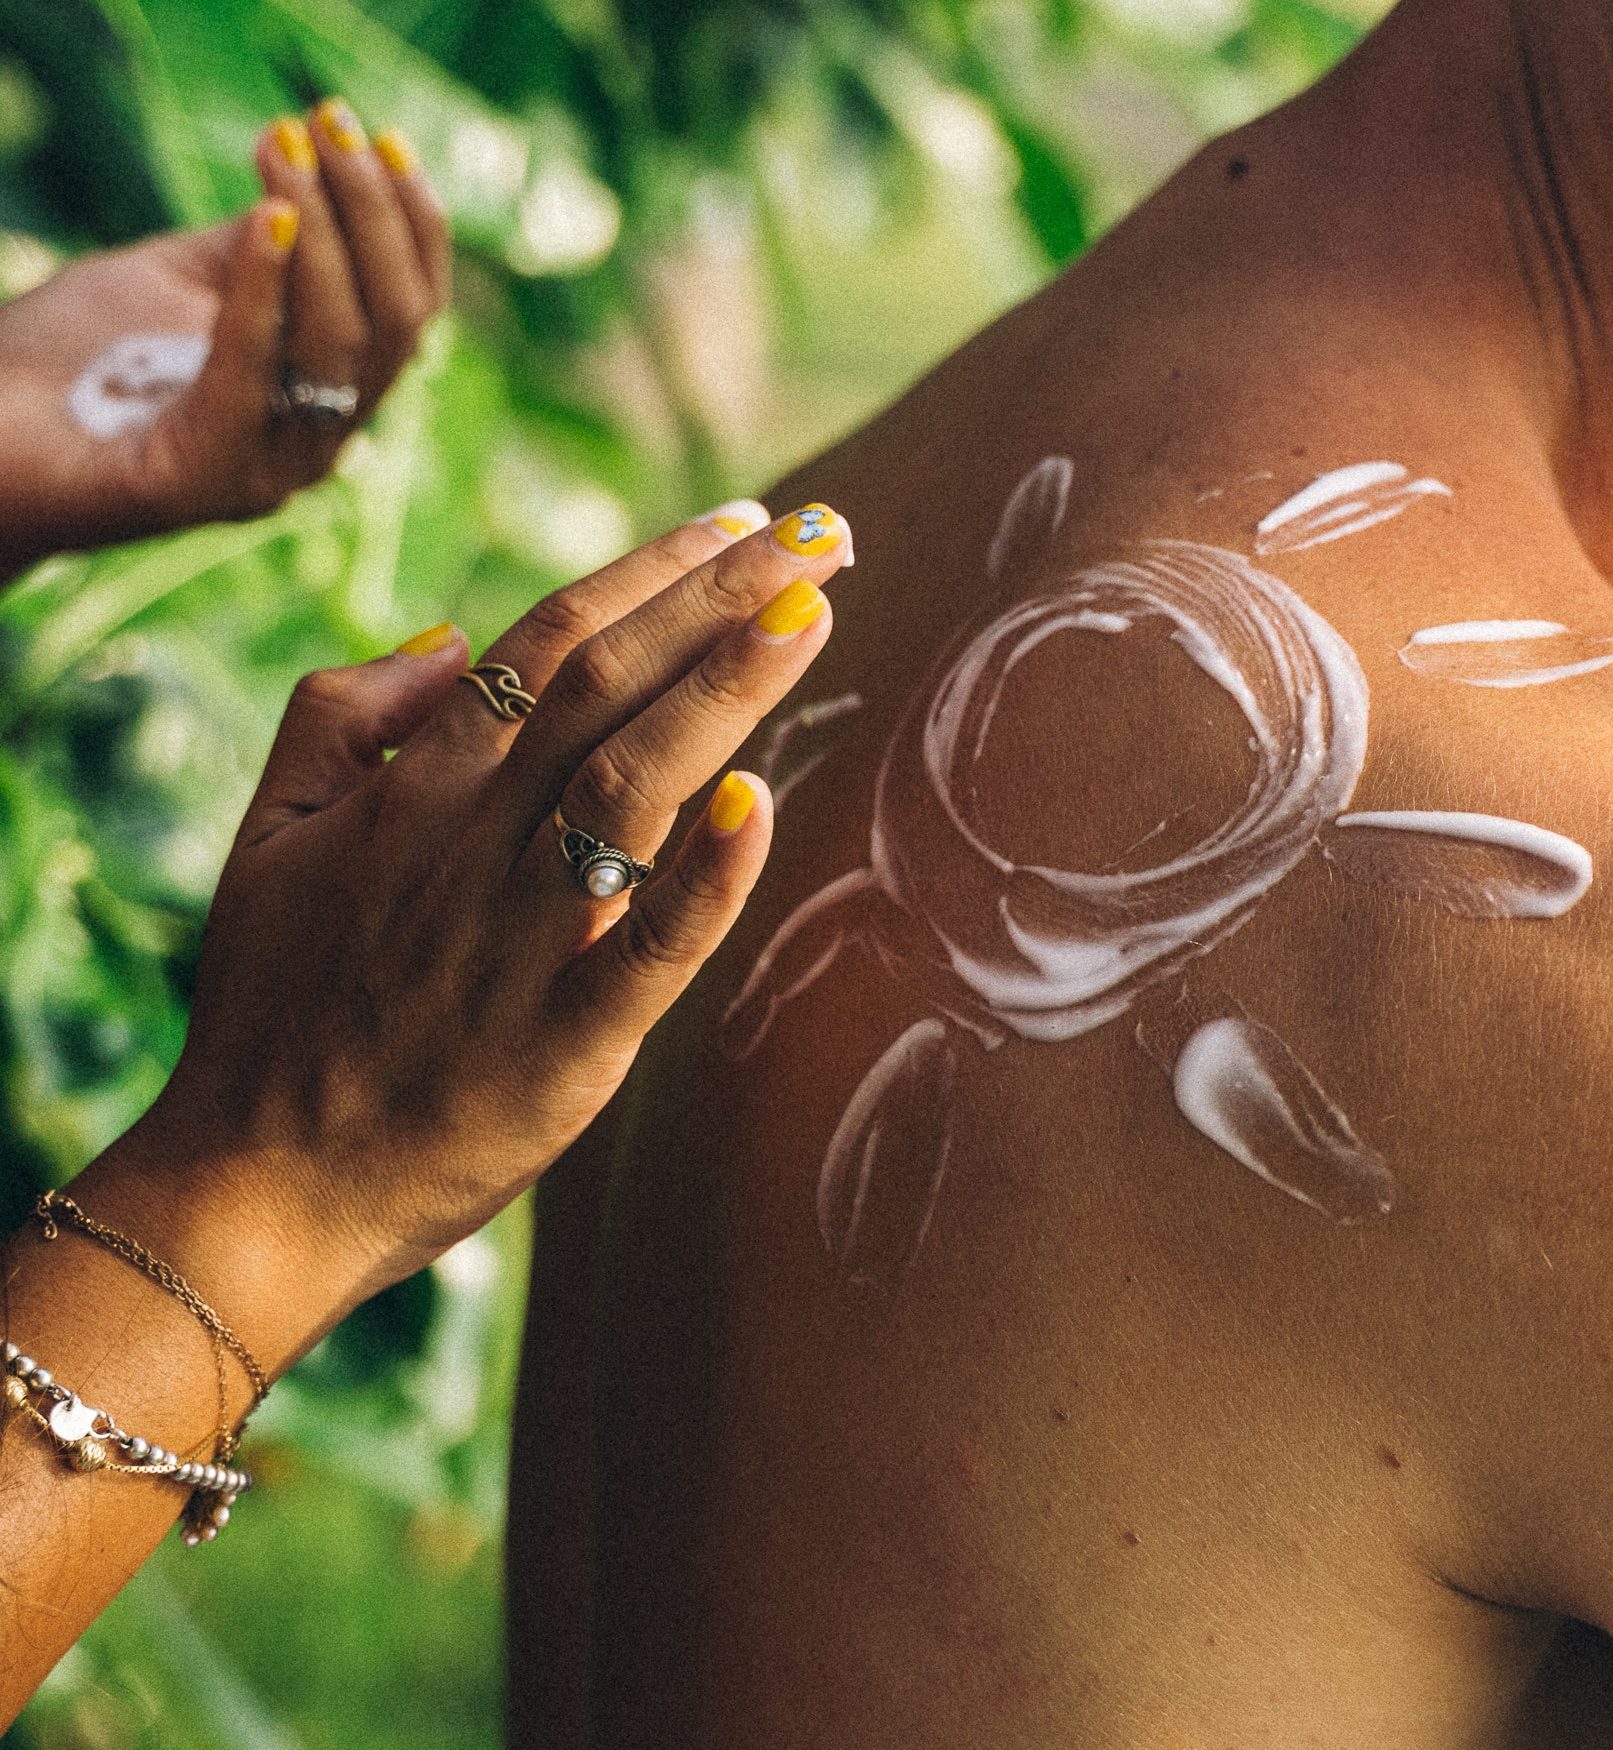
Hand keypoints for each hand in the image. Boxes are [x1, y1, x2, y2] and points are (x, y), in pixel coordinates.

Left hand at [0, 101, 449, 574]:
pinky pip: (256, 372)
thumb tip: (313, 184)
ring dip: (327, 233)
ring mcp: (271, 468)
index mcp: (325, 399)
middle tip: (336, 121)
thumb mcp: (179, 284)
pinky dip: (268, 289)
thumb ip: (250, 254)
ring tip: (288, 145)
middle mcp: (318, 442)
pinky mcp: (210, 479)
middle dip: (375, 215)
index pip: (408, 312)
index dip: (413, 225)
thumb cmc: (70, 364)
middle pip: (396, 325)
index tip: (383, 136)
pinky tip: (270, 215)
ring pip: (343, 345)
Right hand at [133, 499, 843, 1340]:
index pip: (547, 641)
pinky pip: (646, 944)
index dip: (650, 571)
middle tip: (822, 533)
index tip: (740, 520)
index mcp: (414, 789)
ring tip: (812, 613)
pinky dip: (705, 874)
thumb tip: (450, 634)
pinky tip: (759, 804)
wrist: (253, 1187)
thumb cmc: (272, 1012)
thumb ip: (344, 715)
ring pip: (632, 784)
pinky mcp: (562, 1041)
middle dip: (720, 597)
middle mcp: (469, 842)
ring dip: (727, 691)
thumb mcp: (269, 835)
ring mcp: (518, 939)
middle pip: (608, 685)